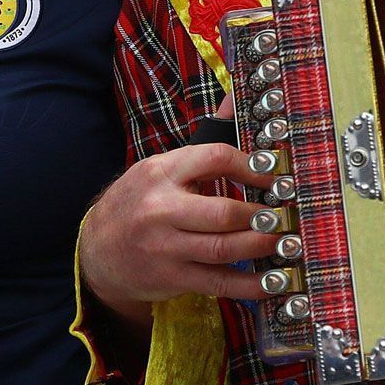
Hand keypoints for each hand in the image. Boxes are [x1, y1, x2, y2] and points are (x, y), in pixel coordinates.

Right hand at [78, 142, 280, 326]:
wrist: (96, 250)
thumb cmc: (139, 203)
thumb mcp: (161, 168)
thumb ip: (203, 144)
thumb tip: (233, 99)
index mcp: (161, 172)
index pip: (214, 158)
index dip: (252, 166)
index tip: (275, 175)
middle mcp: (161, 209)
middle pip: (223, 212)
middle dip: (262, 215)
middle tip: (288, 214)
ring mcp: (165, 247)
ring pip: (224, 248)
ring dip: (262, 246)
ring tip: (287, 241)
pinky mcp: (172, 278)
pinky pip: (218, 283)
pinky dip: (250, 285)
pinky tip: (273, 280)